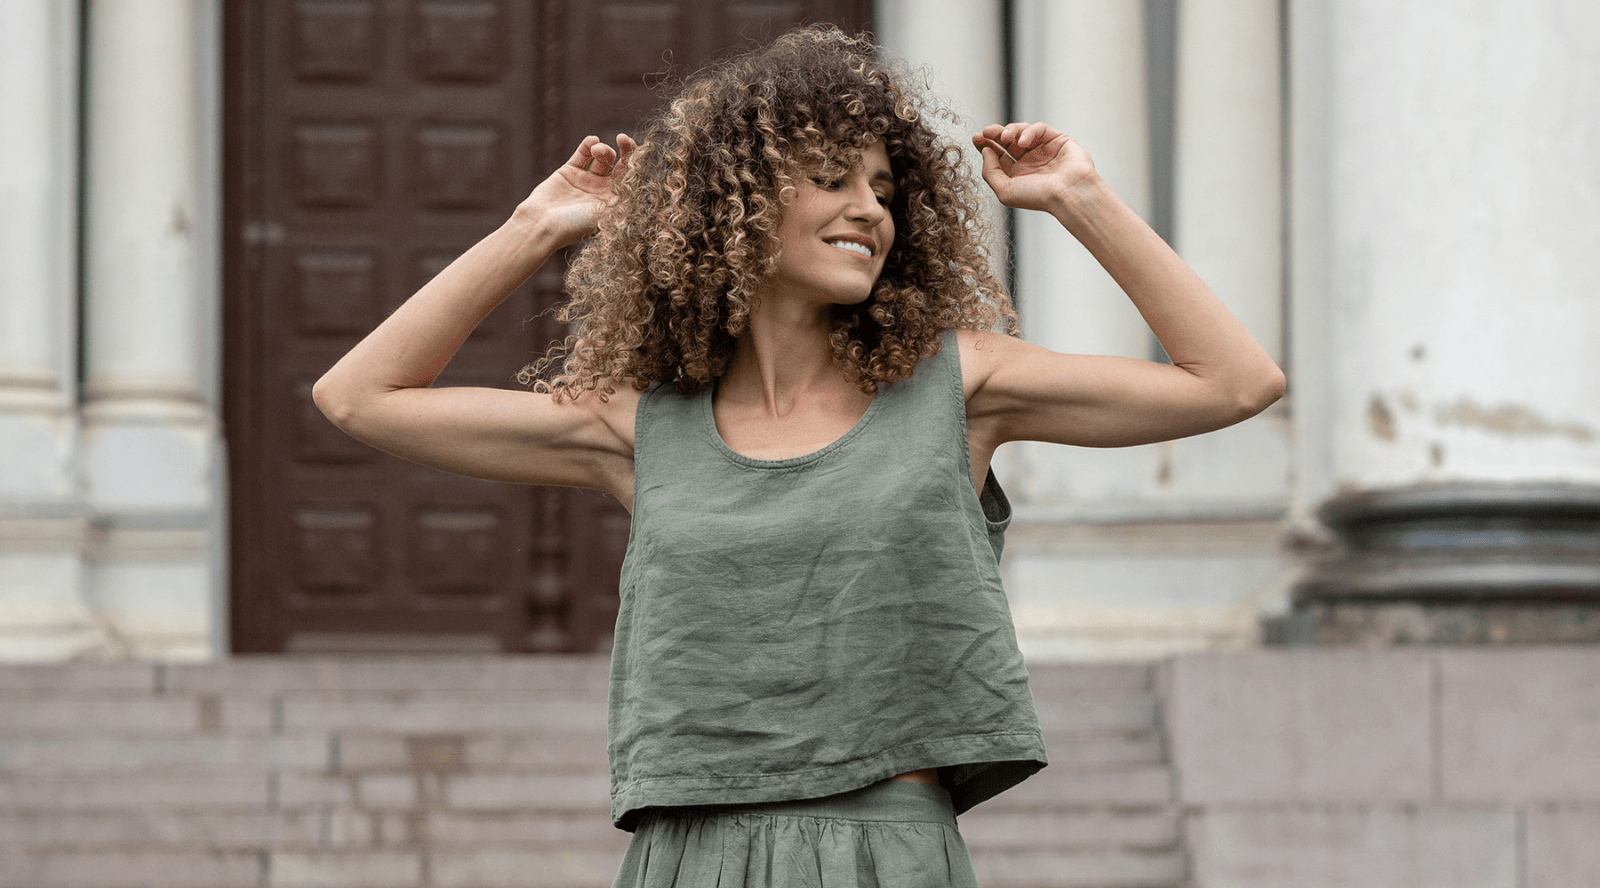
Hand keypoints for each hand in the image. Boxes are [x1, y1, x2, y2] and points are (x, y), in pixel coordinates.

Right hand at [516, 134, 635, 245]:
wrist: (542, 225)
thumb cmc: (576, 225)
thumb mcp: (607, 214)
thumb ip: (625, 197)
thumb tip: (644, 182)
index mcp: (615, 202)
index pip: (632, 178)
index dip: (637, 162)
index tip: (637, 151)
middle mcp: (602, 190)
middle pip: (620, 163)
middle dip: (625, 149)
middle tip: (622, 138)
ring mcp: (586, 180)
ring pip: (601, 156)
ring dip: (603, 149)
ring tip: (597, 150)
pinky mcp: (569, 171)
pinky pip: (582, 153)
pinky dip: (588, 144)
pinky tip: (592, 141)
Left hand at [972, 122, 1098, 215]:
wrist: (1069, 194)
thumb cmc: (1039, 197)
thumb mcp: (1004, 191)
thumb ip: (990, 171)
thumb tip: (985, 151)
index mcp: (1017, 175)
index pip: (998, 155)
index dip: (986, 145)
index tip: (976, 138)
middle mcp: (1030, 162)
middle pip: (1007, 141)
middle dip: (994, 134)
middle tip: (986, 131)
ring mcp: (1043, 150)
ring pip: (1021, 132)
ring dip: (1010, 131)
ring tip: (1004, 137)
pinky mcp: (1057, 139)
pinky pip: (1039, 129)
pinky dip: (1028, 132)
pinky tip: (1023, 142)